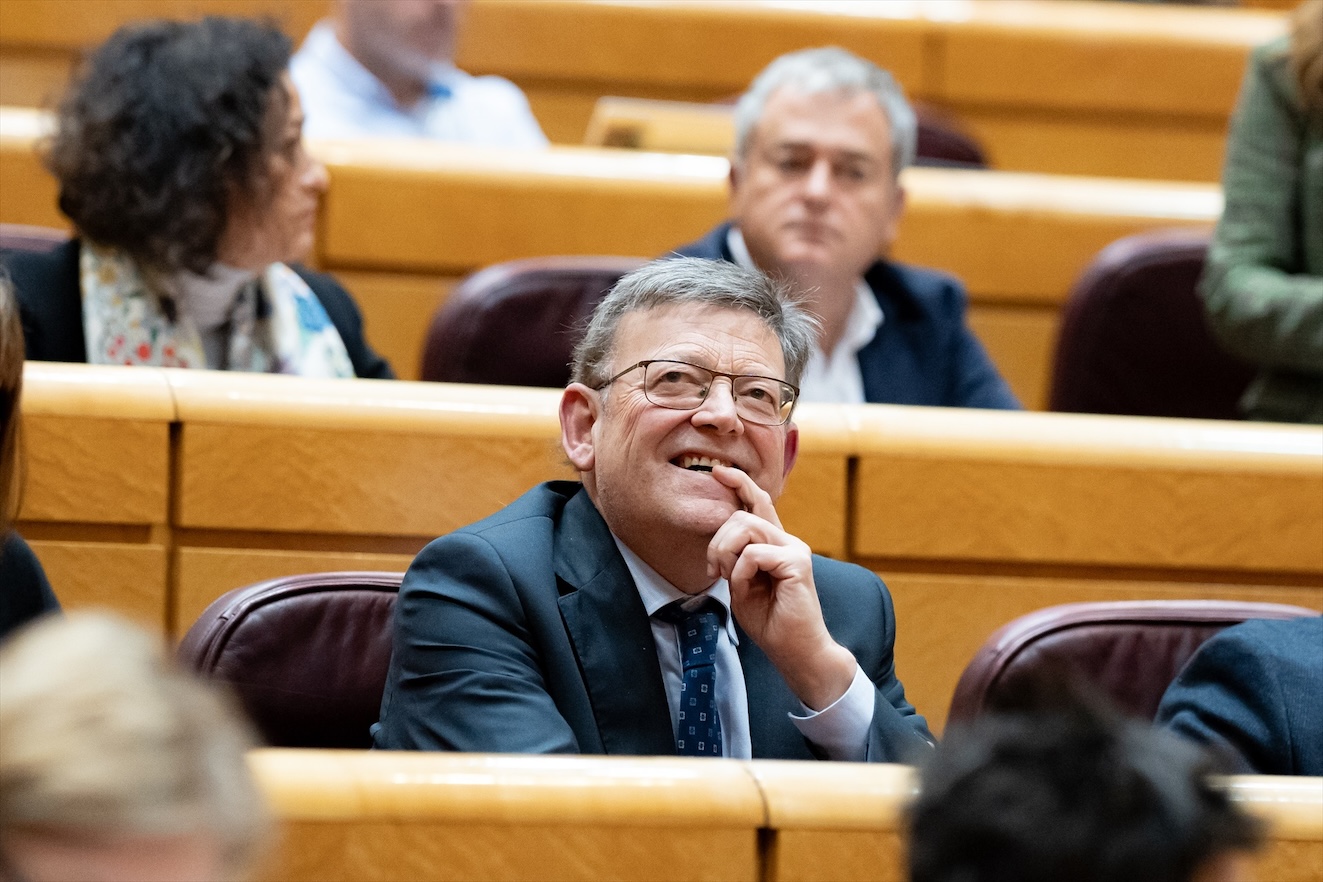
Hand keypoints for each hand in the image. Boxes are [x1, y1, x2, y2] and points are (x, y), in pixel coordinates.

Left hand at [706, 465, 856, 710]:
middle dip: (717, 542)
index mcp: (775, 544)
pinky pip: (753, 554)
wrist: (796, 651)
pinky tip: (746, 590)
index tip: (719, 472)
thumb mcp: (741, 584)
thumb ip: (734, 558)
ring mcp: (795, 549)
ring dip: (726, 554)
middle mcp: (787, 541)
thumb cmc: (770, 622)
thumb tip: (722, 537)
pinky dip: (739, 573)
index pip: (759, 503)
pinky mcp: (797, 562)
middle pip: (741, 515)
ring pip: (745, 527)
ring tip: (730, 579)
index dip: (739, 484)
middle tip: (716, 571)